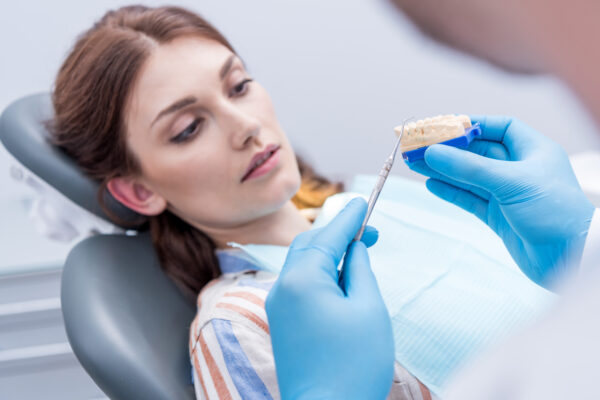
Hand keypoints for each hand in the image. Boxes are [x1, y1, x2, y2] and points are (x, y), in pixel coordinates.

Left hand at [265, 198, 394, 399]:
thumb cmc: (354, 364)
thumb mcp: (368, 308)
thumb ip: (359, 269)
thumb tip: (354, 248)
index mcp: (302, 280)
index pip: (328, 235)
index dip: (349, 217)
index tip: (363, 201)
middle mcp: (282, 287)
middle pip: (309, 244)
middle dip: (338, 233)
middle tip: (370, 232)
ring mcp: (278, 305)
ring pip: (302, 263)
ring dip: (329, 253)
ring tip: (359, 254)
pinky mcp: (282, 322)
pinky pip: (299, 283)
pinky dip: (320, 272)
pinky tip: (340, 279)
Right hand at [409, 116, 594, 288]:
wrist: (572, 258)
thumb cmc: (553, 212)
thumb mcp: (510, 182)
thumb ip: (469, 168)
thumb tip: (433, 153)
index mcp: (532, 150)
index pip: (499, 128)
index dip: (472, 124)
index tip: (443, 126)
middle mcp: (519, 169)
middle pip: (477, 153)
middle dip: (448, 149)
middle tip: (417, 146)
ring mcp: (507, 194)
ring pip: (468, 177)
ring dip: (443, 170)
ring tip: (414, 164)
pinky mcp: (499, 217)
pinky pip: (469, 199)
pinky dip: (450, 192)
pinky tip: (431, 185)